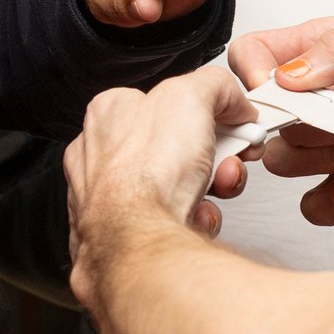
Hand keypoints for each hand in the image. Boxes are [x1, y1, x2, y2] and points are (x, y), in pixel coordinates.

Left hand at [65, 69, 255, 308]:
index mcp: (109, 113)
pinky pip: (169, 223)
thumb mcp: (191, 95)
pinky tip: (194, 220)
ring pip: (175, 187)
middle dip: (212, 157)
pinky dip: (191, 221)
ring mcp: (108, 200)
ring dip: (206, 190)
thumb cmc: (146, 175)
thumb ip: (215, 85)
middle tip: (227, 162)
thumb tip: (232, 98)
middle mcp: (100, 155)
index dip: (207, 111)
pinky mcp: (121, 237)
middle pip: (176, 147)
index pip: (166, 102)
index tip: (233, 122)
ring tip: (210, 195)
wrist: (139, 248)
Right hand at [228, 14, 333, 225]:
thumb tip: (287, 76)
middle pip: (269, 120)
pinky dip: (327, 200)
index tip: (277, 94)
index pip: (254, 57)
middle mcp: (325, 93)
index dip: (253, 78)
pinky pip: (318, 202)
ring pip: (289, 161)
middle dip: (308, 122)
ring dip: (325, 155)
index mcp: (324, 48)